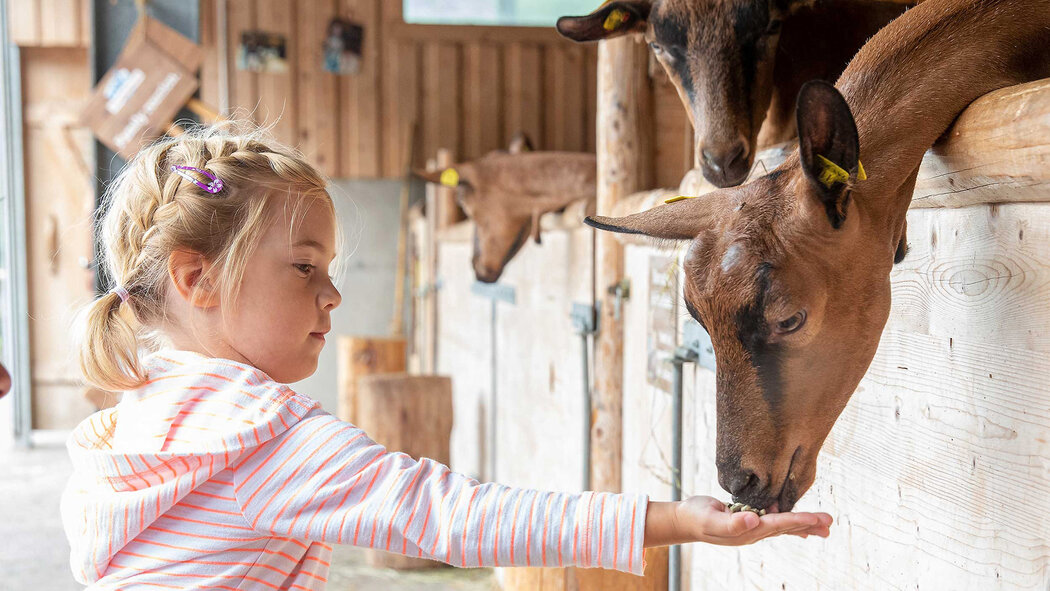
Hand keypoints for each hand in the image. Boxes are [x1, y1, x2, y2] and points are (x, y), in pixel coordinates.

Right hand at [644, 496, 832, 547]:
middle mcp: (754, 532)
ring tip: (823, 525)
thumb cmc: (696, 517)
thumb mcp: (711, 518)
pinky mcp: (749, 520)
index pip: (777, 525)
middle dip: (808, 525)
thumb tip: (753, 520)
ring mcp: (752, 528)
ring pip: (783, 526)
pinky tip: (798, 524)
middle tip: (829, 523)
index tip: (815, 518)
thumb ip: (731, 522)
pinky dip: (789, 522)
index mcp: (748, 531)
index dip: (797, 520)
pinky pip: (774, 522)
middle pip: (786, 528)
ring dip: (803, 524)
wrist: (685, 520)